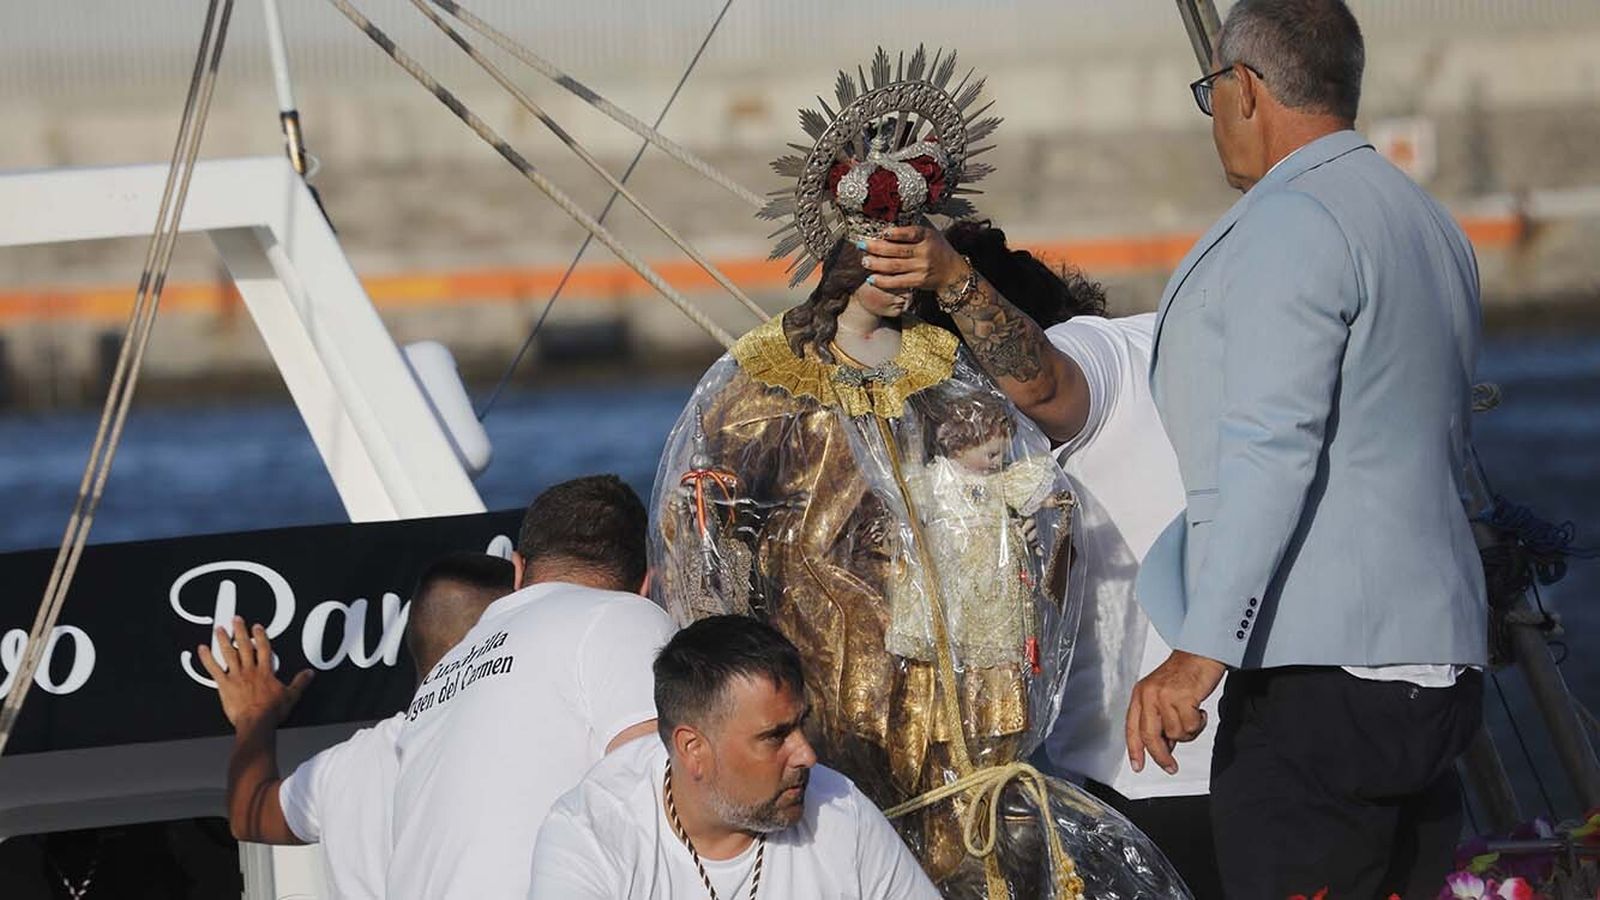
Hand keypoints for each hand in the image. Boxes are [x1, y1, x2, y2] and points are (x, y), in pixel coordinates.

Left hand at [198, 616, 312, 730]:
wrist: (256, 722)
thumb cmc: (271, 711)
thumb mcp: (291, 696)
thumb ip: (299, 682)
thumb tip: (309, 673)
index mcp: (265, 672)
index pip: (263, 648)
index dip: (260, 636)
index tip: (256, 627)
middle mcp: (250, 670)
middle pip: (244, 646)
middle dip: (240, 631)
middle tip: (235, 620)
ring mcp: (236, 676)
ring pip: (228, 654)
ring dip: (223, 640)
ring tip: (218, 629)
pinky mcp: (224, 685)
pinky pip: (214, 669)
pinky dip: (207, 658)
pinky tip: (202, 649)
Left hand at [860, 224, 967, 293]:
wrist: (953, 273)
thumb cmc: (937, 249)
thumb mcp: (930, 234)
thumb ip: (912, 230)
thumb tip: (887, 223)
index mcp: (927, 236)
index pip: (911, 233)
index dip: (897, 233)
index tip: (883, 232)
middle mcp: (925, 252)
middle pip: (898, 250)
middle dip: (877, 248)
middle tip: (862, 245)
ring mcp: (921, 268)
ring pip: (895, 266)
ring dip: (876, 264)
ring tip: (864, 261)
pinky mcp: (918, 281)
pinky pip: (897, 282)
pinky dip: (883, 281)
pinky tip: (872, 278)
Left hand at [1125, 650, 1225, 774]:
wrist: (1201, 651)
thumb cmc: (1185, 674)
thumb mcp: (1164, 694)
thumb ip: (1160, 720)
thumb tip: (1165, 748)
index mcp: (1140, 694)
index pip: (1132, 727)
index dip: (1134, 749)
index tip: (1138, 766)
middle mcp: (1148, 694)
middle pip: (1150, 736)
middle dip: (1161, 756)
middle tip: (1171, 767)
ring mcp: (1164, 695)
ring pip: (1175, 733)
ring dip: (1188, 731)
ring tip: (1194, 715)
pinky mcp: (1182, 696)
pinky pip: (1191, 725)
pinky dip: (1199, 723)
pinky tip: (1200, 709)